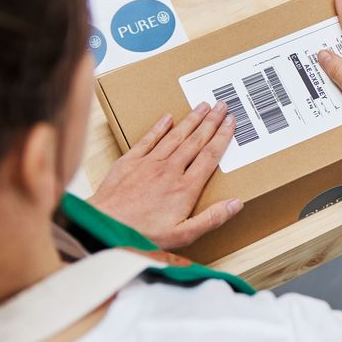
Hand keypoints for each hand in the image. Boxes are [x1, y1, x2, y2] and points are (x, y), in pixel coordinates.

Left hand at [88, 102, 241, 249]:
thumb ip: (211, 218)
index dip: (223, 137)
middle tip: (221, 106)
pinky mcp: (129, 162)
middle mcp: (170, 170)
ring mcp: (149, 163)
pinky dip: (159, 127)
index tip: (231, 122)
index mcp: (185, 188)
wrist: (105, 227)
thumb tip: (236, 204)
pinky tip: (167, 118)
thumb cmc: (142, 235)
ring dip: (190, 120)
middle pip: (195, 140)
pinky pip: (148, 139)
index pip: (209, 156)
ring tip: (202, 106)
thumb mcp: (183, 235)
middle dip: (210, 121)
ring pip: (175, 136)